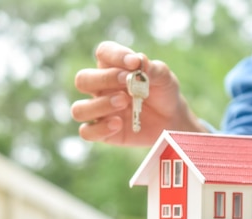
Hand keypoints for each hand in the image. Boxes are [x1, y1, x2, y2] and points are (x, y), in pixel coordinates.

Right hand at [70, 41, 204, 146]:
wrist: (172, 120)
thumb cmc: (164, 93)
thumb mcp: (164, 77)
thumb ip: (152, 68)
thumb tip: (139, 60)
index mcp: (113, 67)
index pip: (103, 53)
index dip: (115, 55)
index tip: (134, 63)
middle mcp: (100, 88)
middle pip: (83, 79)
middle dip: (103, 79)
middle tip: (126, 82)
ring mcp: (99, 111)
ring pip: (79, 109)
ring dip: (99, 105)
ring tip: (124, 102)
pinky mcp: (102, 132)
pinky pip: (87, 132)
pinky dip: (100, 129)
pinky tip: (119, 124)